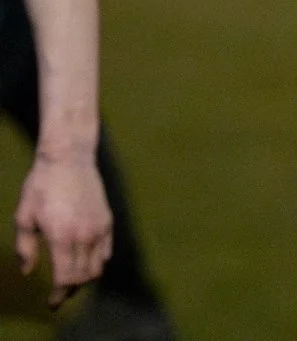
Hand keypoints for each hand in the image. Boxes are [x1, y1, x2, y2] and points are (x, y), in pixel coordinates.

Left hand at [15, 154, 110, 308]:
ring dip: (84, 278)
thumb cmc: (41, 186)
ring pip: (97, 267)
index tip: (51, 302)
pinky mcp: (107, 220)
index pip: (66, 278)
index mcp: (62, 237)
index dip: (59, 295)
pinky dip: (96, 262)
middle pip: (83, 277)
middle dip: (70, 290)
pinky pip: (106, 251)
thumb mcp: (24, 216)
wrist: (69, 159)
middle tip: (58, 294)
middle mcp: (85, 236)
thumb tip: (28, 271)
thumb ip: (25, 247)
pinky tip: (84, 261)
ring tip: (70, 278)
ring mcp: (99, 228)